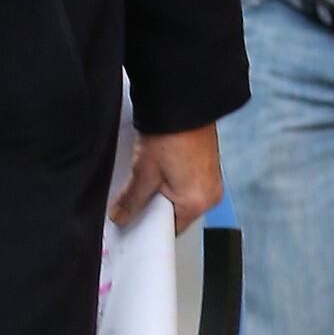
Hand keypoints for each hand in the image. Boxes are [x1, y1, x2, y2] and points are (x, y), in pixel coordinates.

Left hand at [109, 124, 223, 234]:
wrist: (183, 104)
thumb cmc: (170, 135)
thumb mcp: (144, 172)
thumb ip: (131, 200)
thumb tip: (121, 217)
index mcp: (197, 203)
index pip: (169, 230)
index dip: (147, 224)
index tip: (131, 218)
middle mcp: (211, 196)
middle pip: (176, 215)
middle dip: (155, 207)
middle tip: (136, 192)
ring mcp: (212, 181)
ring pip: (181, 200)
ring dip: (163, 193)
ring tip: (149, 175)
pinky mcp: (209, 168)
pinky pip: (188, 186)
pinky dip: (173, 181)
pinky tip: (160, 167)